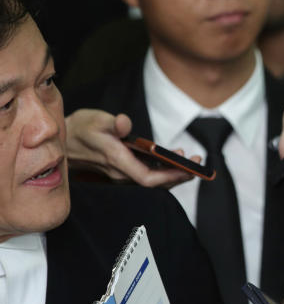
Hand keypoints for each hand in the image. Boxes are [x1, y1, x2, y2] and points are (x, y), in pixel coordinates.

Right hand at [66, 109, 197, 187]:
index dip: (169, 176)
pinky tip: (175, 158)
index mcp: (116, 161)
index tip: (187, 169)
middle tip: (198, 162)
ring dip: (174, 172)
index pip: (147, 178)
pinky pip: (148, 175)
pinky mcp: (124, 171)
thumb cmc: (82, 128)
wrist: (65, 140)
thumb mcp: (96, 119)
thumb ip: (113, 123)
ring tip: (191, 159)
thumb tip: (124, 123)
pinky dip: (164, 169)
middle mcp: (121, 172)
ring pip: (153, 180)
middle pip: (155, 183)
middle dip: (179, 175)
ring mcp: (122, 174)